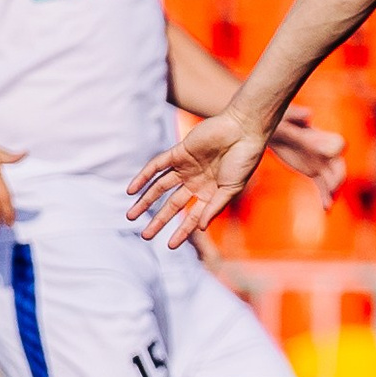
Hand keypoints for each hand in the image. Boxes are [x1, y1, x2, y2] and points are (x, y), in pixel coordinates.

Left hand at [127, 111, 268, 247]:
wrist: (244, 130)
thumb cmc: (244, 160)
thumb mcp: (231, 188)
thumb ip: (215, 207)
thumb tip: (200, 228)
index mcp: (211, 193)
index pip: (192, 216)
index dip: (182, 231)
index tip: (170, 246)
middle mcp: (196, 182)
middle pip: (172, 204)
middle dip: (159, 220)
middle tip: (145, 236)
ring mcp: (186, 167)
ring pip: (160, 188)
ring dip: (145, 201)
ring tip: (131, 216)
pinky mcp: (179, 152)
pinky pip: (156, 166)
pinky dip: (143, 177)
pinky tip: (131, 190)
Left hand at [268, 105, 347, 205]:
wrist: (275, 131)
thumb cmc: (279, 120)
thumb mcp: (285, 117)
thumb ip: (297, 116)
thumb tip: (309, 114)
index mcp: (319, 137)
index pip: (337, 144)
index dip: (335, 150)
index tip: (329, 156)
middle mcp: (324, 151)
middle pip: (339, 165)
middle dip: (338, 177)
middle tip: (333, 188)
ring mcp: (320, 163)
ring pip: (333, 178)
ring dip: (333, 191)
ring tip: (328, 204)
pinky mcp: (314, 171)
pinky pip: (323, 186)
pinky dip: (326, 197)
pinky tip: (326, 209)